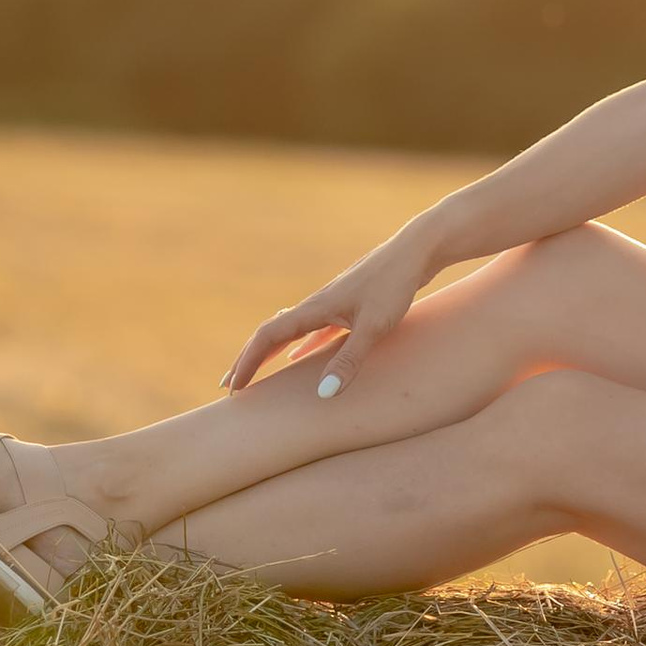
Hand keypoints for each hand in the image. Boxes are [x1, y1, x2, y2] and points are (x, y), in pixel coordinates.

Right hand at [221, 226, 438, 398]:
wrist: (417, 249)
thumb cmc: (396, 285)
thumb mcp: (374, 327)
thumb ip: (349, 360)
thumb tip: (323, 395)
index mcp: (315, 308)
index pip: (268, 337)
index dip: (248, 363)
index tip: (234, 388)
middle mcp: (316, 304)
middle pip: (271, 335)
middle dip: (248, 361)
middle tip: (229, 387)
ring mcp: (331, 304)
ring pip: (289, 333)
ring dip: (269, 355)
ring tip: (256, 375)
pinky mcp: (348, 305)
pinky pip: (312, 332)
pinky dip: (298, 348)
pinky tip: (298, 361)